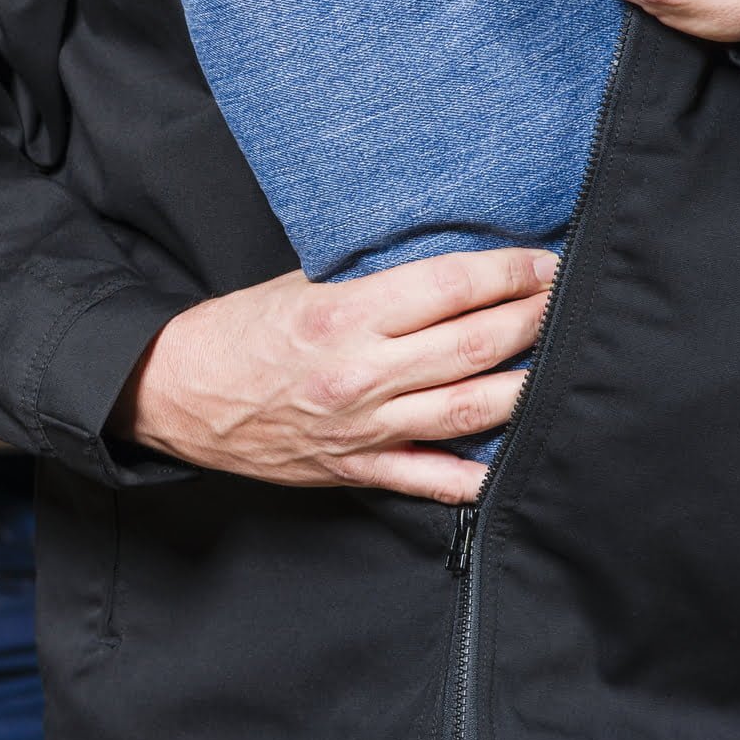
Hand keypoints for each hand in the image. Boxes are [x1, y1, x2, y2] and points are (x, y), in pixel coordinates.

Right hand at [106, 248, 557, 503]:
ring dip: (526, 384)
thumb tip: (443, 266)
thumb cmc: (234, 332)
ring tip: (559, 361)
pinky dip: (476, 473)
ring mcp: (362, 427)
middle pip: (474, 346)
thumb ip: (369, 281)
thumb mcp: (297, 285)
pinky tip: (513, 456)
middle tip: (566, 299)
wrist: (173, 394)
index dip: (509, 273)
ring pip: (470, 410)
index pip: (450, 287)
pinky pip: (431, 477)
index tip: (544, 262)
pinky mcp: (356, 468)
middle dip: (534, 319)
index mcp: (342, 316)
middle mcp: (359, 374)